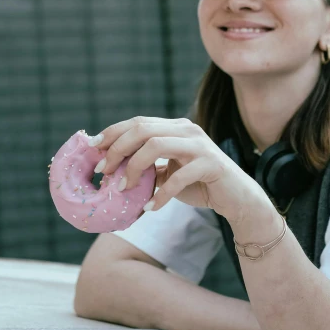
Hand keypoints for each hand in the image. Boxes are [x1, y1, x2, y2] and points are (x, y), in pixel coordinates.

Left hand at [90, 116, 265, 222]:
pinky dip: (160, 195)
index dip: (113, 133)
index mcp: (176, 127)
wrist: (237, 198)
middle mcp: (187, 129)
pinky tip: (151, 208)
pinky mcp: (210, 164)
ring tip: (123, 190)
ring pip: (156, 145)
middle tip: (104, 171)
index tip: (93, 148)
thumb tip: (111, 169)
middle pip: (142, 129)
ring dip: (133, 169)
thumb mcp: (168, 172)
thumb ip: (147, 166)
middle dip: (117, 149)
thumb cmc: (199, 184)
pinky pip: (178, 177)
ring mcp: (200, 145)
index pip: (138, 122)